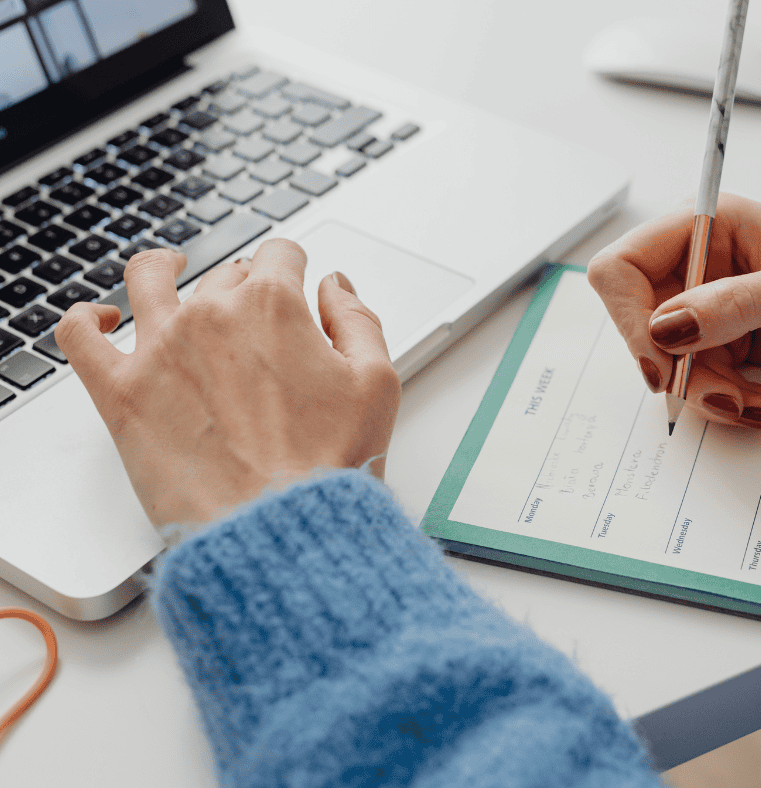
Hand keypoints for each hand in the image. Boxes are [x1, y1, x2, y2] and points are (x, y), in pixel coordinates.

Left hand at [54, 240, 400, 525]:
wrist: (278, 530)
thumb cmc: (329, 466)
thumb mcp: (377, 383)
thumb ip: (358, 319)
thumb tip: (334, 286)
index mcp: (274, 305)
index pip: (279, 254)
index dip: (291, 267)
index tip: (293, 284)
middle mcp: (212, 315)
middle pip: (224, 274)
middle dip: (244, 287)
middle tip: (257, 326)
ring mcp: (159, 349)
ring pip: (147, 279)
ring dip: (161, 267)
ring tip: (167, 270)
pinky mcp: (121, 393)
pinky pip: (79, 336)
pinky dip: (85, 319)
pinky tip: (101, 320)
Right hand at [588, 194, 760, 428]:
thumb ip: (733, 304)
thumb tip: (665, 328)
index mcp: (702, 230)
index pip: (623, 269)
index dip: (627, 317)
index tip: (660, 360)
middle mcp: (695, 269)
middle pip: (641, 327)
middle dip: (679, 370)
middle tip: (725, 394)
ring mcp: (707, 310)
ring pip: (672, 366)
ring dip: (712, 396)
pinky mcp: (723, 344)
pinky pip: (703, 383)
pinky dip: (733, 403)